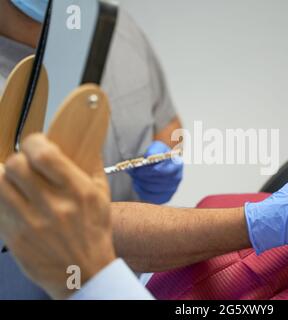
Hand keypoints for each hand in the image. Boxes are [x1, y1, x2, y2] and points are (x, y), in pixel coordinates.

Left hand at [0, 134, 115, 298]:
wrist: (83, 272)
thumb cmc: (94, 232)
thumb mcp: (102, 197)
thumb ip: (91, 166)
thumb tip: (82, 141)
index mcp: (77, 192)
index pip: (44, 154)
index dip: (34, 142)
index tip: (36, 145)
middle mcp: (53, 206)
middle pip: (16, 165)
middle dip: (19, 159)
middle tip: (25, 165)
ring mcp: (30, 223)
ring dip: (5, 178)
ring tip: (15, 182)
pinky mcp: (13, 237)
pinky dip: (2, 198)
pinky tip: (13, 200)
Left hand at [128, 141, 182, 203]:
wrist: (164, 160)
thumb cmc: (160, 154)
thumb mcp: (157, 147)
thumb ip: (153, 151)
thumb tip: (148, 157)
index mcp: (177, 165)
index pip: (160, 172)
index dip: (146, 171)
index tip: (137, 169)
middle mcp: (177, 178)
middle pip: (155, 182)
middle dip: (141, 177)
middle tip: (133, 172)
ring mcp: (172, 189)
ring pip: (150, 190)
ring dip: (139, 183)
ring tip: (135, 176)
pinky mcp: (165, 196)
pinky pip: (150, 197)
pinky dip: (140, 191)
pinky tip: (138, 184)